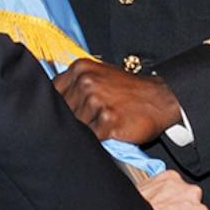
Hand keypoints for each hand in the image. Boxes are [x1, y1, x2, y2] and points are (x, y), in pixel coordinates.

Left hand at [53, 58, 182, 144]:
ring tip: (101, 124)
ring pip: (75, 126)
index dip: (58, 107)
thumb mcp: (99, 75)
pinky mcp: (108, 122)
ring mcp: (97, 102)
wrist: (159, 98)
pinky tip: (109, 131)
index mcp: (80, 68)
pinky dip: (98, 140)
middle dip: (72, 120)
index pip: (53, 93)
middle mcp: (87, 82)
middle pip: (62, 111)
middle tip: (89, 120)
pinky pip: (91, 139)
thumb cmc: (128, 90)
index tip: (65, 113)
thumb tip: (50, 101)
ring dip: (86, 131)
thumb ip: (74, 84)